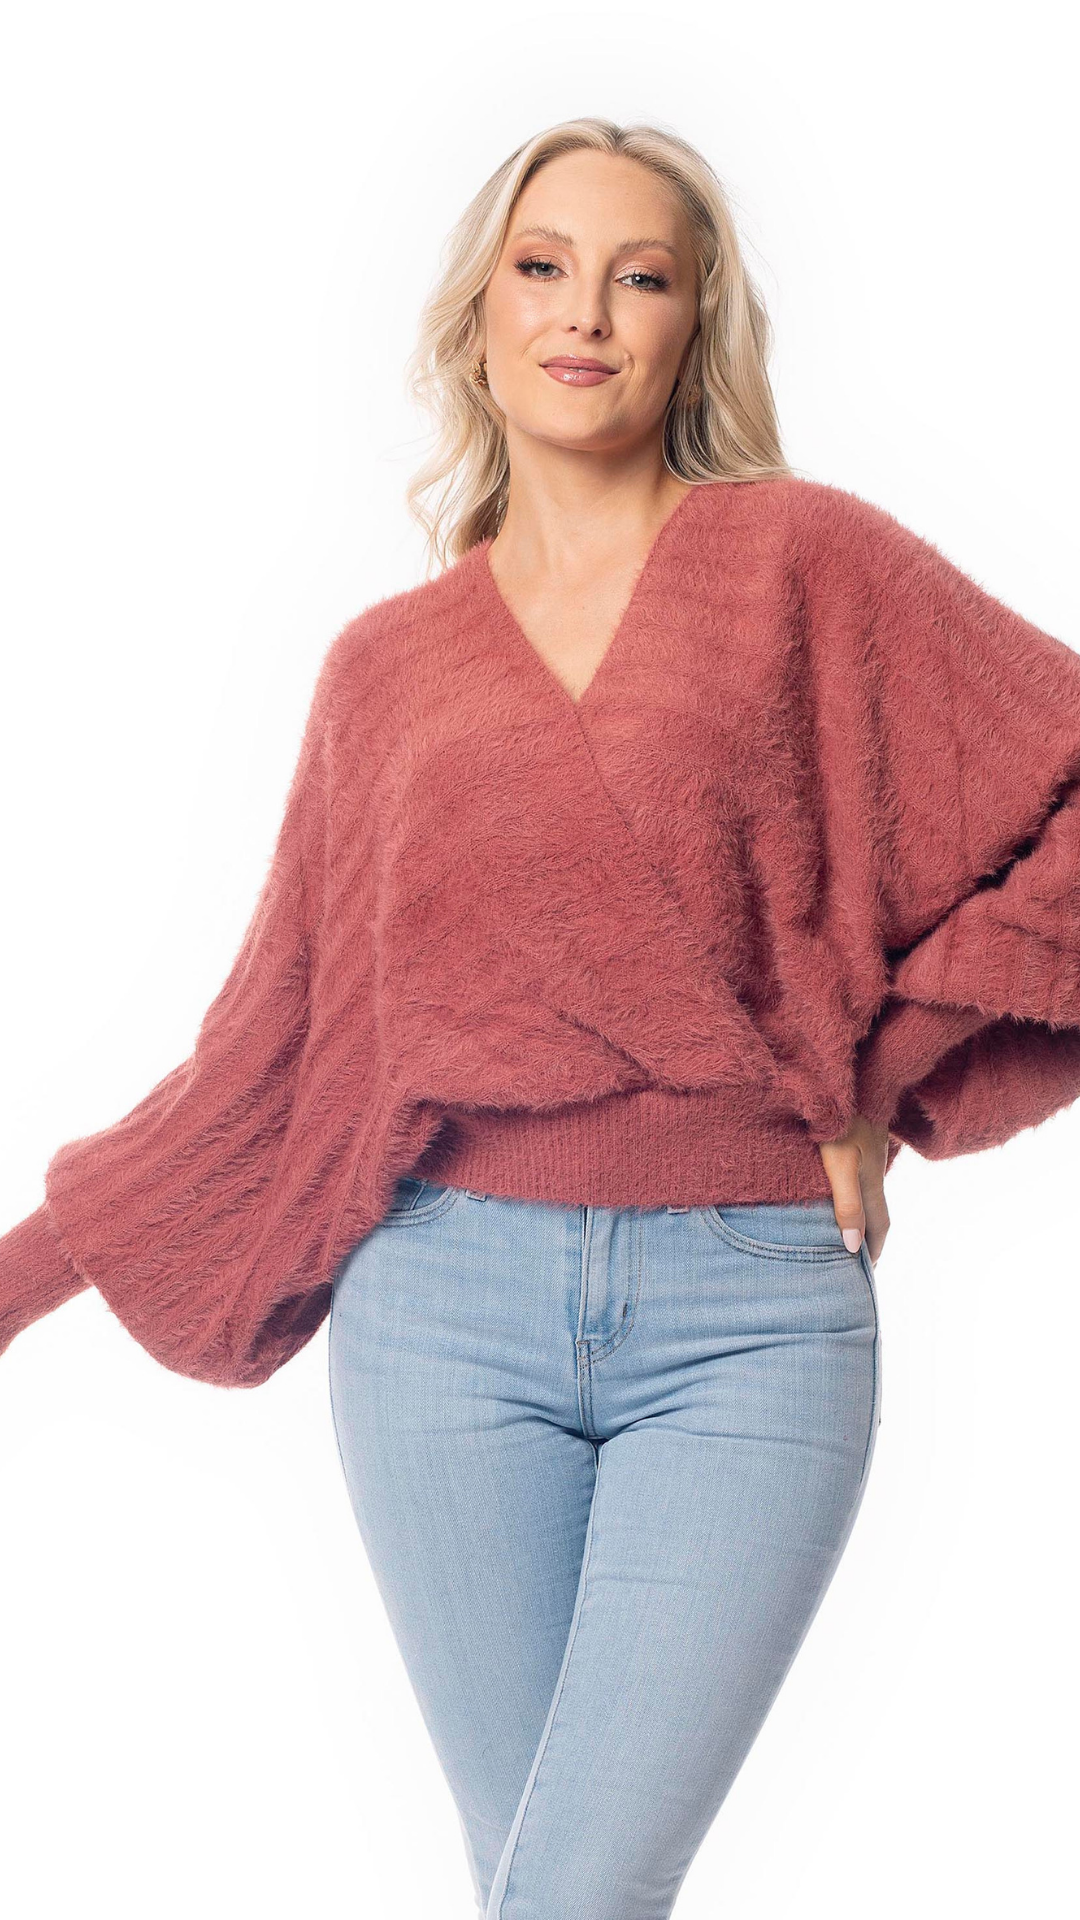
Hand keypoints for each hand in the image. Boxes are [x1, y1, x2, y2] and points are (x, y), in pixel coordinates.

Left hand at [816, 1114, 889, 1264]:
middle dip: (869, 1237)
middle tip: (857, 1259)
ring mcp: (870, 1151)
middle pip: (876, 1211)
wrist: (849, 1075)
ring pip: (868, 1191)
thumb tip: (852, 1247)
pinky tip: (843, 1187)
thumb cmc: (837, 1119)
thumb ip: (846, 1204)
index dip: (874, 1249)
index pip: (878, 1225)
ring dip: (862, 1214)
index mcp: (871, 1181)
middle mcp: (875, 1169)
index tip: (867, 1271)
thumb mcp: (838, 1163)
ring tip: (848, 1229)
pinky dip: (856, 1192)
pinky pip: (861, 1173)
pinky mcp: (861, 1136)